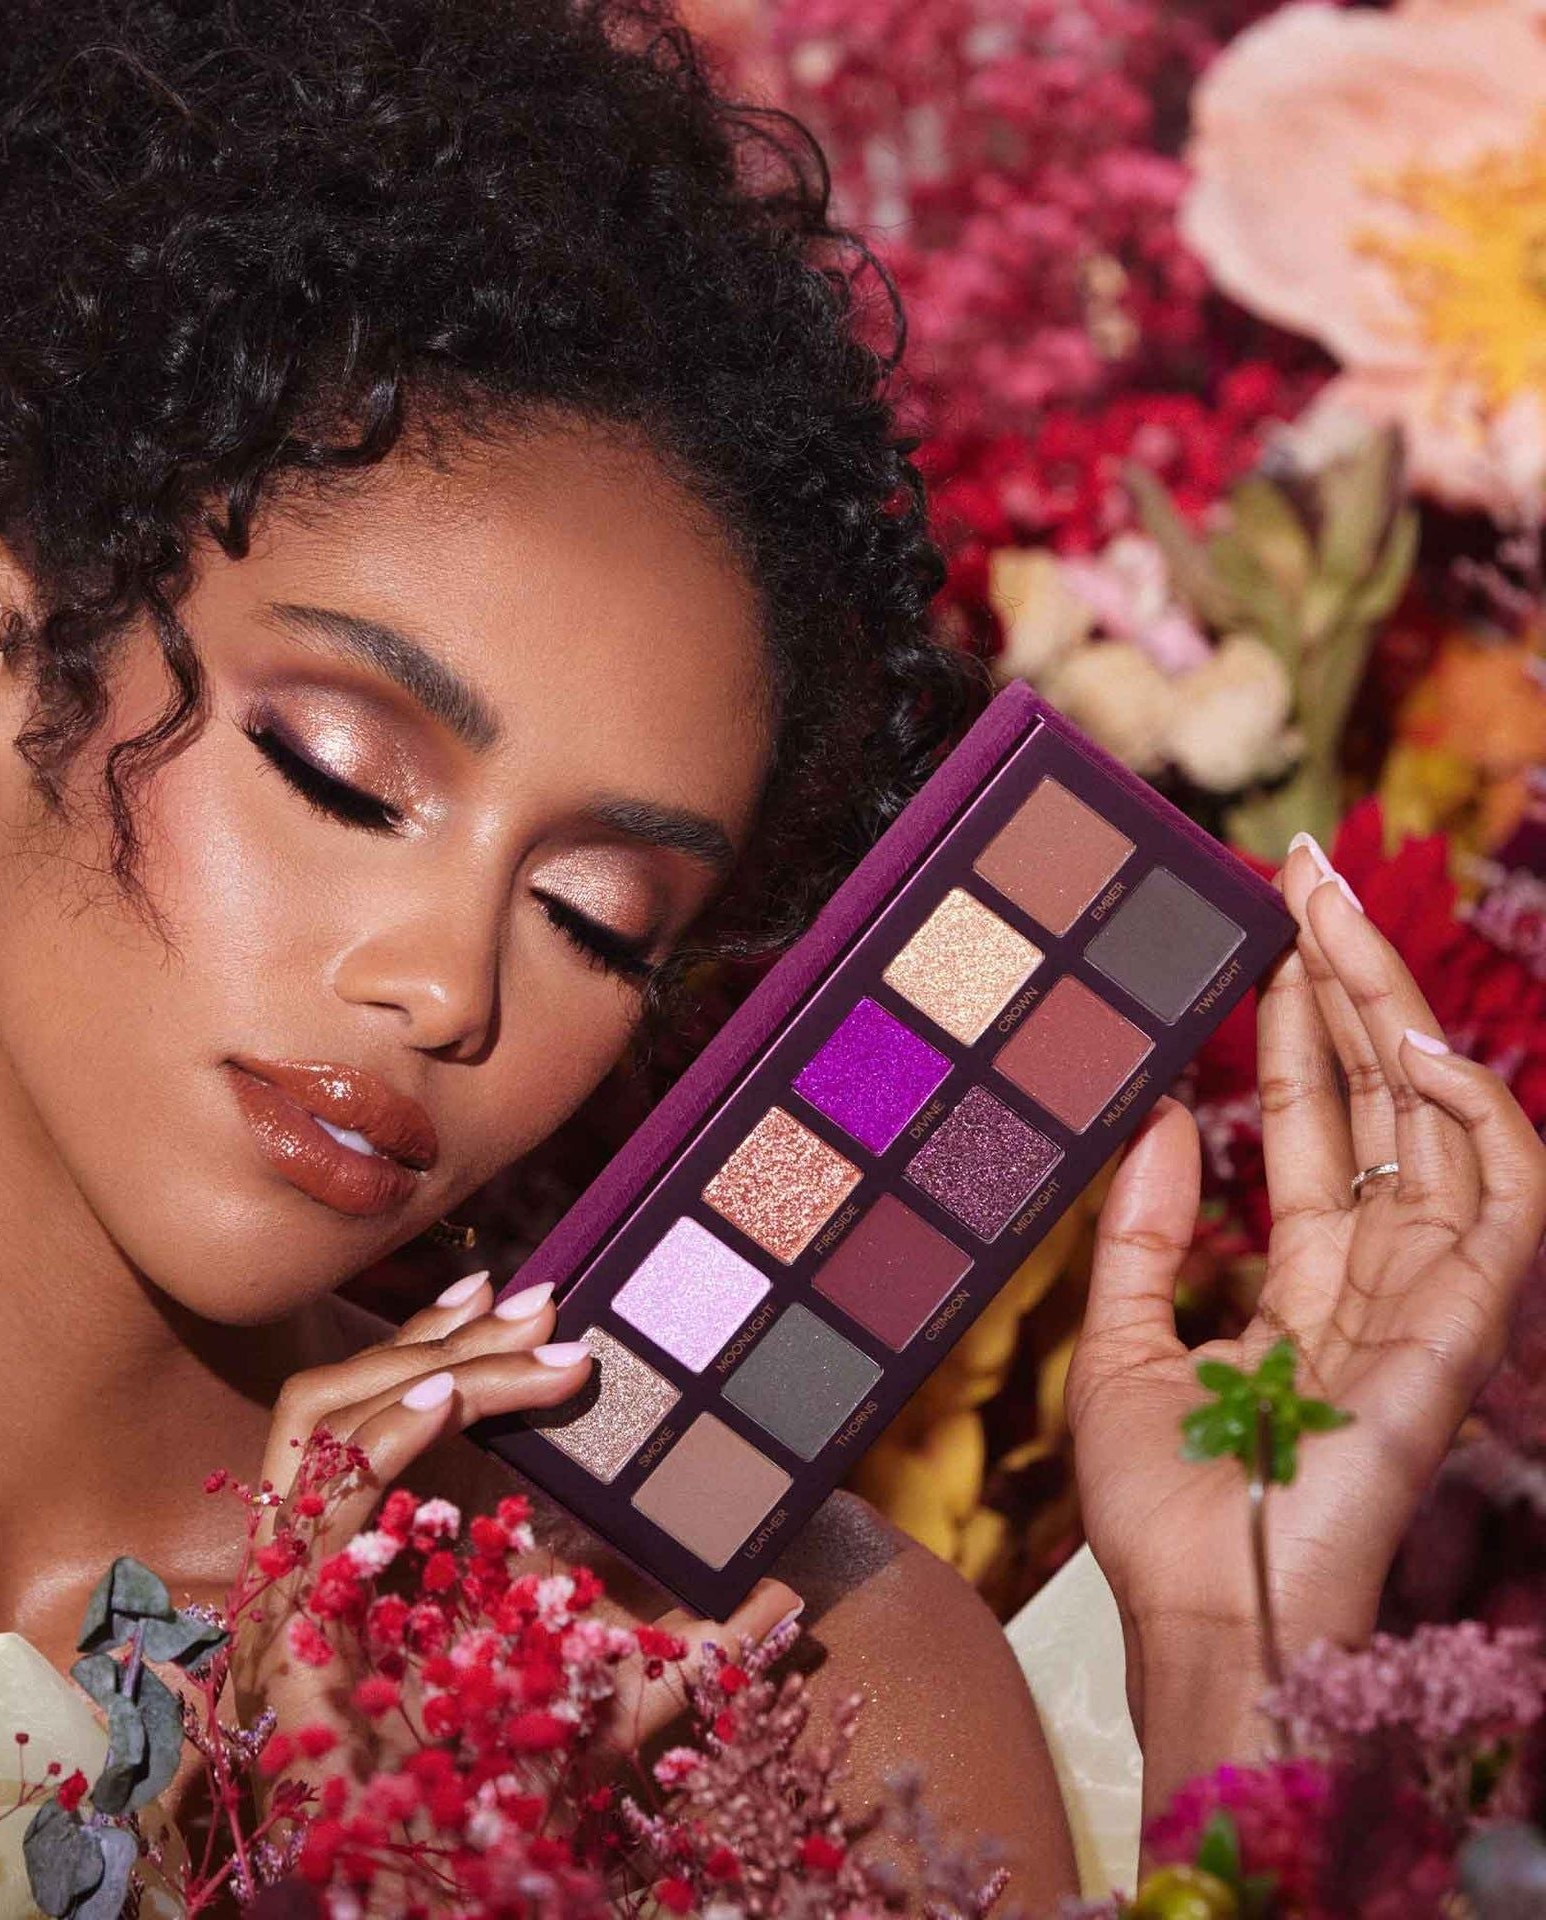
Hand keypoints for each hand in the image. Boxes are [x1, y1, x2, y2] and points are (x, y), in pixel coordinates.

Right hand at [229, 1271, 799, 1782]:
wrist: (449, 1888)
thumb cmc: (520, 1789)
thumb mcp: (623, 1691)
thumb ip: (697, 1641)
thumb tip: (791, 1589)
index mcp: (378, 1540)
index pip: (384, 1401)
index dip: (440, 1337)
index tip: (523, 1296)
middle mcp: (327, 1546)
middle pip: (355, 1390)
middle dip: (446, 1333)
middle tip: (544, 1300)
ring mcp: (296, 1575)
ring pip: (322, 1415)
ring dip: (411, 1359)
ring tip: (508, 1338)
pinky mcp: (286, 1614)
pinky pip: (316, 1491)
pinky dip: (383, 1432)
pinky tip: (450, 1399)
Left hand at [1066, 837, 1544, 1793]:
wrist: (1192, 1611)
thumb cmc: (1160, 1506)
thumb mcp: (1120, 1342)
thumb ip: (1144, 1233)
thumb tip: (1155, 1118)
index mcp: (1304, 1284)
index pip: (1317, 1125)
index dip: (1299, 1026)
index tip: (1270, 929)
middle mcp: (1378, 1280)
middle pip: (1381, 1103)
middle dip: (1352, 984)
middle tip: (1312, 872)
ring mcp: (1429, 1302)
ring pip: (1441, 1127)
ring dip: (1397, 1016)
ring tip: (1337, 916)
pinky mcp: (1458, 1333)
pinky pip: (1498, 1205)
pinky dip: (1473, 1120)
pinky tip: (1415, 1045)